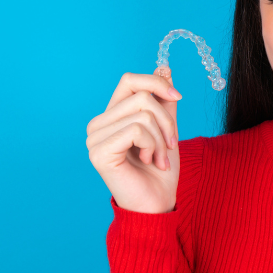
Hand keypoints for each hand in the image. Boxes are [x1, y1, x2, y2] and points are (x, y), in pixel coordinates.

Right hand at [86, 68, 182, 213]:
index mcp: (111, 117)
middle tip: (171, 144)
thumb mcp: (167, 129)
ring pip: (142, 114)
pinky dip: (152, 145)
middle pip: (141, 96)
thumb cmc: (160, 171)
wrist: (157, 204)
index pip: (129, 80)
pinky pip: (136, 130)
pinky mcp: (99, 152)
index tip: (177, 96)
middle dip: (166, 120)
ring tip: (159, 158)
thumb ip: (163, 101)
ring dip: (161, 138)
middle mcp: (98, 125)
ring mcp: (94, 138)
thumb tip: (164, 67)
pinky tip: (149, 162)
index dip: (156, 83)